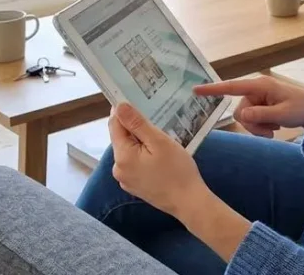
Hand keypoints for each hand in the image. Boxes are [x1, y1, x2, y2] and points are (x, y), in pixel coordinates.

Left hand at [109, 102, 208, 216]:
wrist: (189, 202)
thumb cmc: (177, 170)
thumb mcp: (159, 142)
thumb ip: (137, 124)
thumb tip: (119, 106)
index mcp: (122, 156)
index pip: (115, 125)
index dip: (124, 111)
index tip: (137, 101)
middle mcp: (118, 168)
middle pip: (122, 138)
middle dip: (136, 128)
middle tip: (157, 122)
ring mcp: (125, 179)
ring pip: (129, 150)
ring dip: (141, 142)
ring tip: (161, 140)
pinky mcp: (134, 185)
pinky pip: (135, 163)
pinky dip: (144, 155)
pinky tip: (160, 157)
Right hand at [193, 75, 303, 145]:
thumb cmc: (302, 109)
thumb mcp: (283, 114)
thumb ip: (261, 115)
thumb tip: (241, 115)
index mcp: (261, 85)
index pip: (233, 87)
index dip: (213, 89)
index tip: (196, 90)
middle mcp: (256, 89)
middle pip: (240, 111)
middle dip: (253, 125)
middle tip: (270, 132)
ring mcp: (258, 98)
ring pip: (245, 118)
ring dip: (258, 128)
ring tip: (275, 129)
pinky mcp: (260, 105)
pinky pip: (252, 120)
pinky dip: (262, 127)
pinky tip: (275, 126)